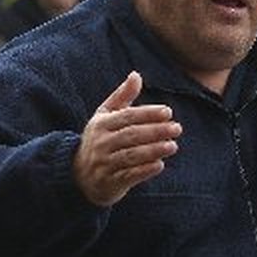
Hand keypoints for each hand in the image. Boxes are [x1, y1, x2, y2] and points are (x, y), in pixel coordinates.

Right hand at [73, 71, 181, 206]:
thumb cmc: (99, 139)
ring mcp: (104, 163)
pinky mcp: (110, 182)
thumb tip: (136, 74)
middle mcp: (101, 143)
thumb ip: (122, 96)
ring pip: (131, 155)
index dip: (148, 114)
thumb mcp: (105, 116)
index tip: (168, 112)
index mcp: (101, 124)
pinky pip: (129, 176)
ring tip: (173, 146)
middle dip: (155, 131)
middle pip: (131, 135)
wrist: (80, 175)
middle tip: (177, 128)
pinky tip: (160, 165)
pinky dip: (145, 171)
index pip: (127, 117)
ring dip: (153, 150)